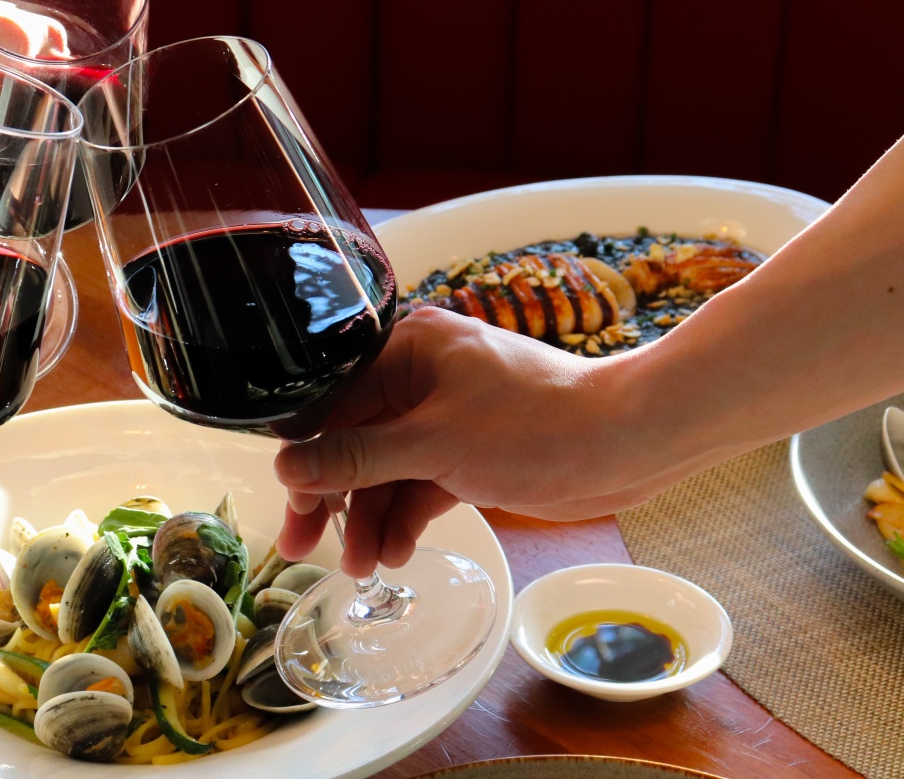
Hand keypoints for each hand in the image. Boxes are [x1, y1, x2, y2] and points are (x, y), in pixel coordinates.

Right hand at [274, 307, 675, 576]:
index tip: (289, 503)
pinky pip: (418, 484)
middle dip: (331, 497)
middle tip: (302, 547)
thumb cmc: (538, 423)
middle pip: (352, 439)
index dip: (305, 455)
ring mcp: (444, 416)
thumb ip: (357, 459)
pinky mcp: (467, 452)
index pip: (331, 401)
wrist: (630, 443)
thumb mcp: (434, 444)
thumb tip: (286, 467)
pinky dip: (406, 517)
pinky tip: (397, 552)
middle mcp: (419, 377)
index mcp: (406, 349)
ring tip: (364, 567)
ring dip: (371, 517)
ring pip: (384, 470)